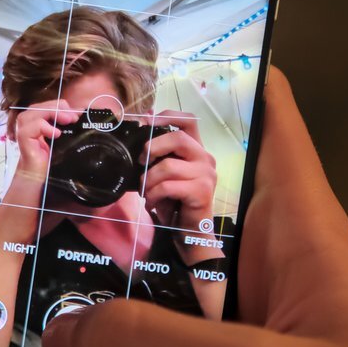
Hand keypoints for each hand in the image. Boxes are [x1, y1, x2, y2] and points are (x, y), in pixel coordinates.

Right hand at [12, 100, 79, 180]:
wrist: (36, 172)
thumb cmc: (47, 154)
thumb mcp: (58, 134)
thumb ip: (65, 121)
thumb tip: (79, 111)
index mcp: (36, 115)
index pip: (51, 103)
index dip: (65, 107)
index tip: (78, 114)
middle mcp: (28, 117)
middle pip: (46, 105)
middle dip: (62, 109)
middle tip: (74, 118)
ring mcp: (23, 125)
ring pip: (41, 110)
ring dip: (56, 114)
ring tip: (68, 122)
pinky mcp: (22, 134)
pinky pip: (37, 124)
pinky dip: (48, 127)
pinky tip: (56, 135)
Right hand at [15, 69, 347, 346]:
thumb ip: (156, 345)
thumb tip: (61, 331)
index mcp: (305, 244)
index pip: (268, 130)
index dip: (219, 79)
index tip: (145, 46)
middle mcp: (265, 290)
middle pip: (172, 228)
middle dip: (99, 229)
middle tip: (19, 212)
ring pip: (140, 326)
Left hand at [140, 110, 216, 234]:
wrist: (190, 231)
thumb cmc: (176, 201)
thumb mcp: (165, 174)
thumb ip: (160, 152)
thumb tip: (144, 120)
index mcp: (197, 149)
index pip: (189, 120)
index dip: (168, 115)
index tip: (146, 121)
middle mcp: (205, 158)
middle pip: (178, 138)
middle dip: (152, 147)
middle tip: (141, 161)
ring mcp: (206, 174)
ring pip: (168, 166)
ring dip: (148, 180)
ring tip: (145, 191)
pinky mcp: (202, 191)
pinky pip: (168, 186)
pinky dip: (153, 195)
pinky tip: (152, 203)